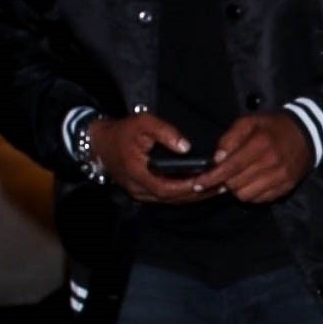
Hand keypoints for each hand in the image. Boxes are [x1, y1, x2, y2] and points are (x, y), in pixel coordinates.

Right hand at [88, 114, 215, 204]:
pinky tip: (201, 187)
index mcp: (138, 173)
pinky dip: (184, 194)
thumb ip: (164, 133)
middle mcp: (138, 188)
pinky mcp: (142, 192)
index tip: (210, 179)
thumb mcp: (143, 123)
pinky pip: (166, 197)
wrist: (99, 144)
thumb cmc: (123, 131)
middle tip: (224, 185)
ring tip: (219, 187)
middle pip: (173, 198)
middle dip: (199, 193)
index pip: (167, 187)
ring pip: (171, 200)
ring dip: (195, 196)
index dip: (189, 186)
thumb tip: (186, 147)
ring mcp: (139, 193)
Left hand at [198, 111, 312, 203]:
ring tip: (241, 177)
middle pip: (236, 184)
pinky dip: (252, 193)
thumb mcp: (250, 121)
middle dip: (225, 181)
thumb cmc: (273, 126)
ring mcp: (281, 177)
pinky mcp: (286, 187)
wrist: (307, 134)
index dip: (211, 177)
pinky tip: (254, 181)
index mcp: (260, 144)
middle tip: (225, 174)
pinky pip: (260, 199)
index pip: (230, 167)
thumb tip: (217, 159)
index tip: (198, 183)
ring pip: (246, 195)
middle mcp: (272, 162)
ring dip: (238, 189)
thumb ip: (230, 138)